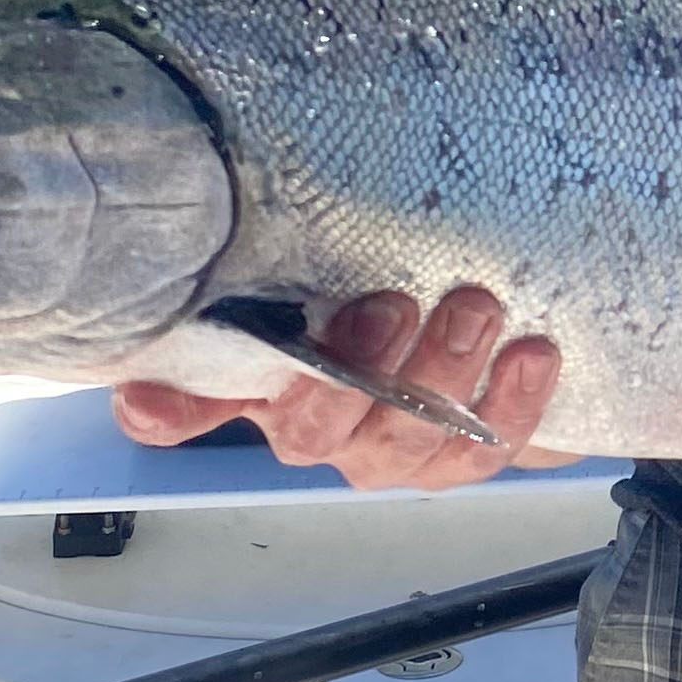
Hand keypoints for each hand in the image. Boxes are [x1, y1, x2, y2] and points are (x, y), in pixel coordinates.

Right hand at [112, 286, 563, 486]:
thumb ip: (273, 251)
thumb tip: (214, 220)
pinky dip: (510, 405)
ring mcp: (386, 452)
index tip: (149, 397)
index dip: (169, 412)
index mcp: (262, 378)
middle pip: (311, 431)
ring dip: (440, 376)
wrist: (497, 323)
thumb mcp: (327, 256)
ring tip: (476, 308)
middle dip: (354, 371)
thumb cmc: (392, 281)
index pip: (187, 409)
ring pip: (403, 442)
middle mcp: (315, 426)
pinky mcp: (459, 461)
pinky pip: (479, 454)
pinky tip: (532, 354)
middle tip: (393, 304)